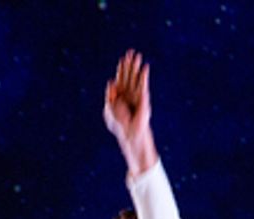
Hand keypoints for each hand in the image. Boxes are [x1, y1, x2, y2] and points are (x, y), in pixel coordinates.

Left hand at [103, 50, 154, 172]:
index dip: (121, 69)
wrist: (129, 132)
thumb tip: (111, 81)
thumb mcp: (108, 108)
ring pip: (136, 77)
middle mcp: (129, 93)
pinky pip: (143, 84)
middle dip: (129, 64)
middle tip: (131, 52)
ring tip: (138, 56)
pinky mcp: (143, 98)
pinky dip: (144, 76)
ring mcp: (136, 95)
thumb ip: (109, 95)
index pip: (121, 78)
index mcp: (120, 95)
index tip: (123, 58)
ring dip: (136, 67)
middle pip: (129, 75)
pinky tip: (145, 67)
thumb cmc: (118, 123)